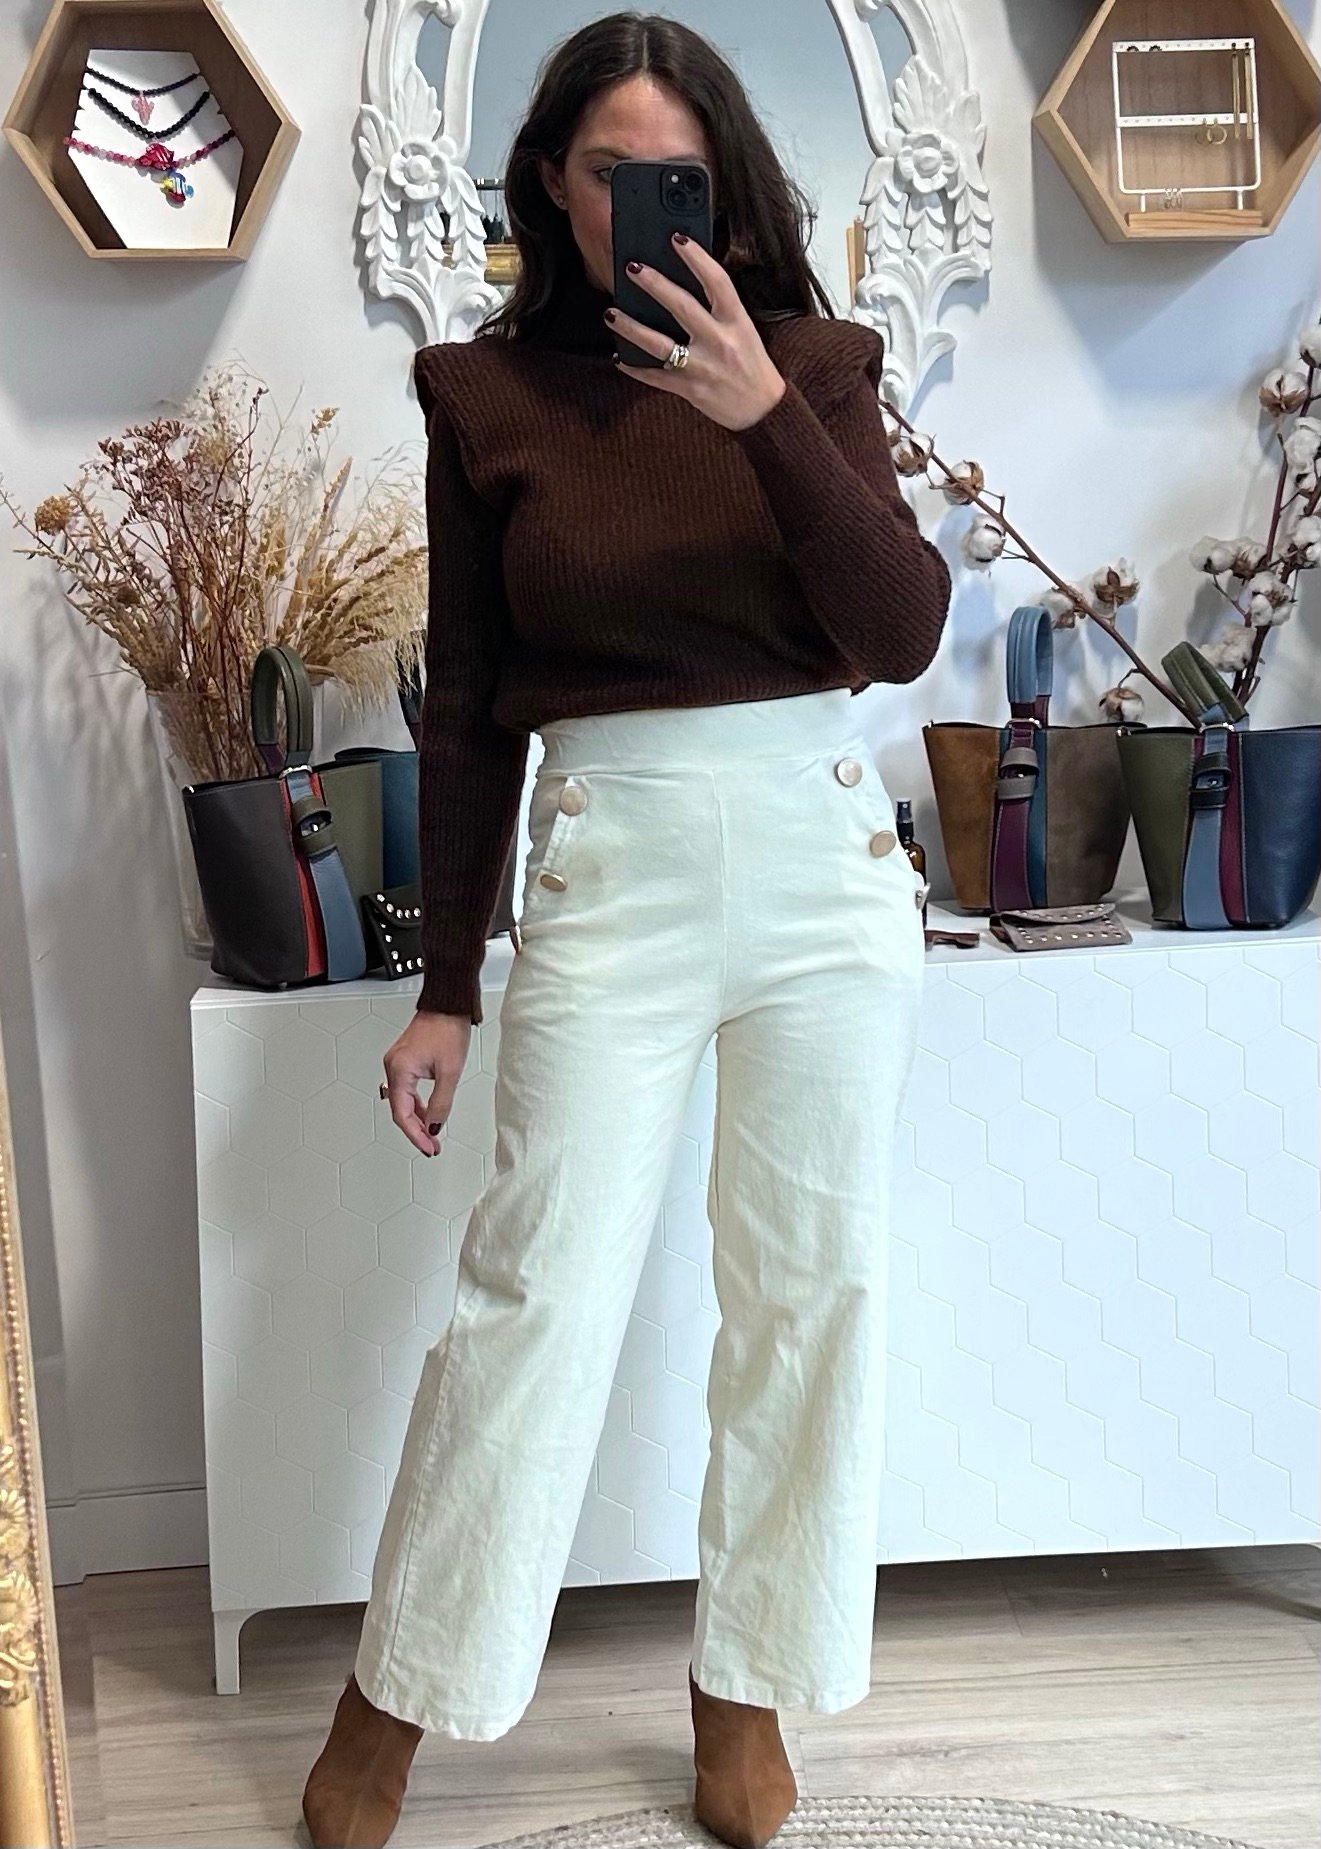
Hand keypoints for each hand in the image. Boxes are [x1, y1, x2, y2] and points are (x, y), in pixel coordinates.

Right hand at [381, 1010, 471, 1155]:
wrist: (449, 1004)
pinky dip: (416, 1104)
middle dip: (416, 1131)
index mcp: (399, 1070)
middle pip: (400, 1110)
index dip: (416, 1135)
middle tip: (432, 1146)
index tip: (428, 1148)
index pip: (403, 1114)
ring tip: (432, 1135)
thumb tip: (434, 1126)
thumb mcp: (450, 1072)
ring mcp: (397, 1062)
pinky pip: (406, 1089)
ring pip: (403, 1101)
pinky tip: (428, 1114)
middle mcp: (393, 1066)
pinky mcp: (405, 1059)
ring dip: (417, 1119)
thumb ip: (441, 1103)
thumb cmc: (448, 1028)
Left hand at [606, 234, 786, 432]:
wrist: (762, 409)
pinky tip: (619, 358)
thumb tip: (685, 282)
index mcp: (736, 321)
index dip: (697, 258)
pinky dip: (635, 368)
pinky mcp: (690, 389)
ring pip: (659, 344)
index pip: (717, 282)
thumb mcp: (743, 329)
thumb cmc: (751, 364)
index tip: (677, 239)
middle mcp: (719, 341)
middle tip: (631, 267)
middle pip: (682, 307)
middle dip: (654, 284)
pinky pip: (655, 377)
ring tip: (610, 313)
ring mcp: (703, 366)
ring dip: (631, 328)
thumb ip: (718, 308)